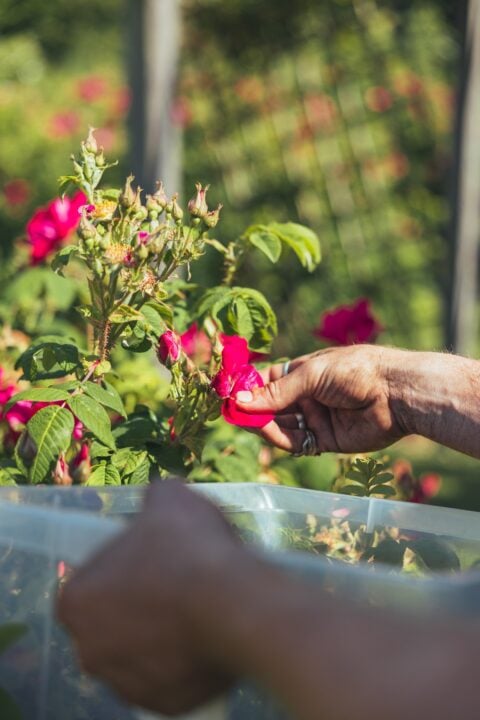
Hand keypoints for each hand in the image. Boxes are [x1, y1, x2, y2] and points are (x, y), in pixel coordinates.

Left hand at [56, 481, 244, 715]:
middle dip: (140, 606)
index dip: (123, 568)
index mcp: (75, 602)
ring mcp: (127, 685)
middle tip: (177, 582)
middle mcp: (89, 651)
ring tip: (200, 606)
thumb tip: (158, 499)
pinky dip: (187, 660)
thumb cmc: (189, 549)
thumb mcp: (169, 498)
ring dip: (162, 634)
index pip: (92, 582)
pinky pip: (172, 677)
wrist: (234, 604)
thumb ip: (153, 498)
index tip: (154, 559)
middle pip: (113, 622)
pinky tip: (209, 633)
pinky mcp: (164, 705)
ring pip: (142, 653)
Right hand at [236, 345, 406, 453]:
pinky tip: (264, 430)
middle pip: (271, 405)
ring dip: (261, 423)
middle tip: (229, 411)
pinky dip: (278, 438)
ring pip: (280, 425)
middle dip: (251, 408)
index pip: (269, 381)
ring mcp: (316, 419)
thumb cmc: (356, 371)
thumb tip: (239, 400)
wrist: (396, 394)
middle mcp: (308, 396)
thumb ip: (276, 392)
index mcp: (305, 372)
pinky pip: (296, 442)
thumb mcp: (312, 374)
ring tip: (243, 420)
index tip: (228, 391)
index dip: (249, 387)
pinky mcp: (325, 441)